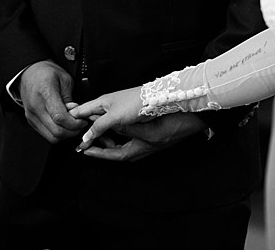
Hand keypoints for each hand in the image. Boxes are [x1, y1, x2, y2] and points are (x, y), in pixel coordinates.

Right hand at [18, 61, 84, 143]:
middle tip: (80, 124)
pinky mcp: (31, 121)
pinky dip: (57, 134)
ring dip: (65, 135)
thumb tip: (75, 114)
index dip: (74, 123)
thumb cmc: (46, 72)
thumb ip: (70, 98)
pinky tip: (62, 125)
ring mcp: (32, 115)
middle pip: (56, 131)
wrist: (28, 72)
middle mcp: (36, 106)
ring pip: (52, 137)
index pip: (60, 117)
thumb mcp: (64, 78)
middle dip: (72, 131)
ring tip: (71, 125)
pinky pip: (46, 135)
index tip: (82, 120)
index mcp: (44, 92)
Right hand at [69, 86, 143, 150]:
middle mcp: (105, 105)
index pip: (80, 110)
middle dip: (82, 129)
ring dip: (94, 133)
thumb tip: (86, 136)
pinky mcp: (122, 116)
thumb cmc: (135, 103)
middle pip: (88, 118)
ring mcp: (114, 110)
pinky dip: (104, 133)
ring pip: (98, 123)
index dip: (71, 117)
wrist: (155, 100)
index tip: (63, 125)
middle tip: (78, 143)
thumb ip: (98, 126)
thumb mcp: (113, 117)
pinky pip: (108, 125)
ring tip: (89, 144)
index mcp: (100, 102)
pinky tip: (104, 138)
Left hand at [77, 110, 205, 162]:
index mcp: (138, 151)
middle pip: (115, 149)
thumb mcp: (147, 130)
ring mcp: (144, 142)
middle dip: (100, 144)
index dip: (97, 152)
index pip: (112, 155)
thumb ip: (126, 129)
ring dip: (108, 136)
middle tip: (85, 137)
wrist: (191, 119)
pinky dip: (117, 130)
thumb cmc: (172, 126)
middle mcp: (140, 149)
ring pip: (120, 141)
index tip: (83, 149)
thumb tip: (108, 127)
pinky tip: (112, 121)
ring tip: (95, 127)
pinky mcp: (148, 133)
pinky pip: (127, 135)